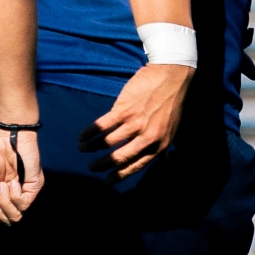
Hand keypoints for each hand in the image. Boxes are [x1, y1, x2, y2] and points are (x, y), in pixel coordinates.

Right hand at [0, 125, 41, 225]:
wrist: (6, 135)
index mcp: (0, 191)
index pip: (0, 214)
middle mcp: (13, 193)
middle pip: (8, 219)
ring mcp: (24, 190)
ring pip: (17, 214)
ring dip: (4, 203)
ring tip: (0, 187)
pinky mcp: (34, 185)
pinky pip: (25, 203)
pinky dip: (15, 196)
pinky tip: (12, 184)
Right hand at [81, 63, 193, 179]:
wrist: (172, 74)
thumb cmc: (171, 101)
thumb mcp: (171, 128)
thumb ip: (157, 143)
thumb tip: (147, 156)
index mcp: (159, 145)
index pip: (135, 166)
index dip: (119, 175)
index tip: (107, 180)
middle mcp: (147, 138)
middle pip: (118, 158)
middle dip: (101, 165)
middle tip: (92, 167)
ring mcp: (135, 123)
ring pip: (107, 142)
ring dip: (91, 147)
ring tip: (83, 148)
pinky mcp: (124, 109)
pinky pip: (102, 126)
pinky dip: (89, 132)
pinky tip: (82, 136)